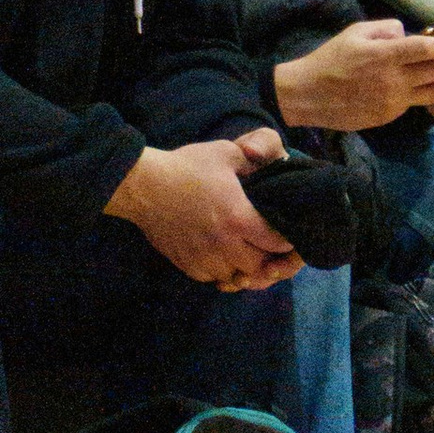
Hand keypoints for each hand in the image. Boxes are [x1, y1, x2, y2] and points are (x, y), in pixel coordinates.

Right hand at [105, 132, 302, 289]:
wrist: (144, 187)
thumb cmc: (188, 167)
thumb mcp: (228, 153)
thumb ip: (256, 160)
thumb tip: (276, 164)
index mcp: (238, 217)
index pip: (275, 242)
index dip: (287, 240)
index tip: (290, 234)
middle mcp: (222, 244)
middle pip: (258, 267)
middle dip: (270, 259)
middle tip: (273, 249)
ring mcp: (202, 258)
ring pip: (235, 278)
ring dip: (246, 269)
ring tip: (250, 255)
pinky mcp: (185, 264)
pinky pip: (211, 279)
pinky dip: (222, 273)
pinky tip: (225, 259)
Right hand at [274, 16, 433, 130]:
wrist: (306, 96)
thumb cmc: (330, 59)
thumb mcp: (356, 32)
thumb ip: (387, 29)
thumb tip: (408, 33)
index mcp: (385, 56)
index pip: (427, 50)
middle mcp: (392, 81)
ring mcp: (391, 102)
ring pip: (432, 93)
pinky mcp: (387, 117)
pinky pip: (413, 103)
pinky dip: (423, 93)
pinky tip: (422, 84)